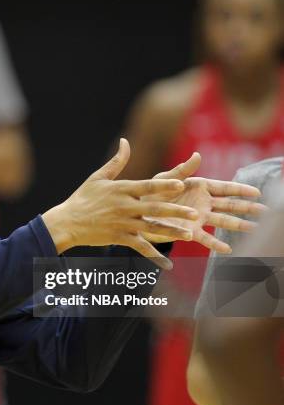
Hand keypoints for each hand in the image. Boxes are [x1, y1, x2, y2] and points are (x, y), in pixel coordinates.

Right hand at [42, 138, 197, 268]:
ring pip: (151, 228)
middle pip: (154, 208)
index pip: (147, 186)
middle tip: (194, 214)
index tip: (181, 184)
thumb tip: (125, 142)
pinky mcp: (119, 237)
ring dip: (171, 232)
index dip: (164, 186)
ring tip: (189, 235)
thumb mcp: (98, 177)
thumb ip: (116, 162)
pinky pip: (140, 247)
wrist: (67, 222)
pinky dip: (154, 255)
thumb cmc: (82, 198)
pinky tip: (167, 263)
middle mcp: (124, 206)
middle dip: (175, 212)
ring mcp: (122, 223)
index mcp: (121, 189)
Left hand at [141, 153, 266, 252]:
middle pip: (229, 205)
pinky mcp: (189, 230)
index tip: (257, 192)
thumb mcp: (166, 178)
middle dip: (247, 208)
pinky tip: (228, 249)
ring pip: (222, 221)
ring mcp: (198, 218)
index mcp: (200, 187)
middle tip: (265, 211)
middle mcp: (203, 203)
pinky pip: (205, 238)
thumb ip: (182, 170)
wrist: (139, 210)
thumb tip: (197, 155)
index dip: (241, 190)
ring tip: (254, 228)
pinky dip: (216, 244)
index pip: (225, 188)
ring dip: (238, 225)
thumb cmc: (153, 191)